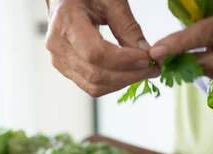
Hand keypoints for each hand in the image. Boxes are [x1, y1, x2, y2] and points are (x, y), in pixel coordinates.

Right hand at [45, 0, 159, 96]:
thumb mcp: (110, 1)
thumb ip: (127, 26)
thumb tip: (146, 52)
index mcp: (66, 22)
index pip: (96, 53)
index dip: (124, 61)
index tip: (148, 58)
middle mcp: (58, 45)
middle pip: (96, 74)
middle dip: (129, 75)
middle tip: (153, 68)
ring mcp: (59, 60)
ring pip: (94, 86)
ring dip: (123, 82)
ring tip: (144, 72)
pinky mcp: (65, 69)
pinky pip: (90, 85)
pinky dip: (112, 83)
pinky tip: (128, 74)